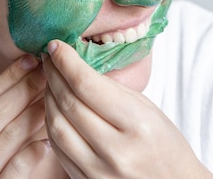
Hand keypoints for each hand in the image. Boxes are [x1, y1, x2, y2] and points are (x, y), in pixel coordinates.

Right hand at [0, 54, 50, 178]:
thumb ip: (1, 108)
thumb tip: (30, 64)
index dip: (9, 76)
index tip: (32, 58)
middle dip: (25, 88)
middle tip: (49, 72)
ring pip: (10, 134)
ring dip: (36, 111)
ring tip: (56, 96)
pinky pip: (17, 166)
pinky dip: (35, 150)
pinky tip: (50, 139)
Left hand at [42, 40, 212, 178]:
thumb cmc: (165, 143)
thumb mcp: (146, 108)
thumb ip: (111, 89)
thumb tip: (76, 65)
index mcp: (136, 124)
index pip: (88, 85)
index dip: (66, 61)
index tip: (56, 45)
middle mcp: (115, 150)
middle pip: (68, 103)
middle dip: (53, 75)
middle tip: (48, 58)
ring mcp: (98, 170)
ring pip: (56, 127)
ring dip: (47, 98)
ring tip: (50, 80)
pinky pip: (58, 148)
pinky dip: (51, 123)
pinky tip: (54, 107)